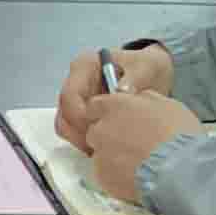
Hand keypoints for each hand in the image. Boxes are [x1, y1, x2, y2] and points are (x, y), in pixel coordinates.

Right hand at [54, 41, 177, 145]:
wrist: (151, 75)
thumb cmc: (145, 68)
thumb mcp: (145, 67)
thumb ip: (134, 77)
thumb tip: (122, 90)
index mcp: (84, 66)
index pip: (69, 95)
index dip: (80, 116)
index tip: (99, 128)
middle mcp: (75, 81)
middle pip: (64, 113)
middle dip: (79, 132)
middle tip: (101, 145)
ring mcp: (77, 99)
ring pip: (66, 126)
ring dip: (81, 140)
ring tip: (105, 147)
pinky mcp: (82, 113)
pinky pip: (75, 132)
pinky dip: (86, 142)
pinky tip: (106, 146)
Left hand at [74, 87, 205, 203]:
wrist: (180, 171)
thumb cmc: (179, 134)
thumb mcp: (168, 105)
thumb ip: (146, 99)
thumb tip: (139, 100)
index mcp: (115, 106)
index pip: (94, 106)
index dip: (107, 113)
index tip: (119, 120)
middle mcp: (101, 128)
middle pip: (95, 131)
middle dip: (108, 137)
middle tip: (131, 145)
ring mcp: (100, 155)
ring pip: (100, 155)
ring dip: (112, 158)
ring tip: (136, 165)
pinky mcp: (103, 179)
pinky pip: (106, 176)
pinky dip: (116, 177)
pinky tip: (135, 179)